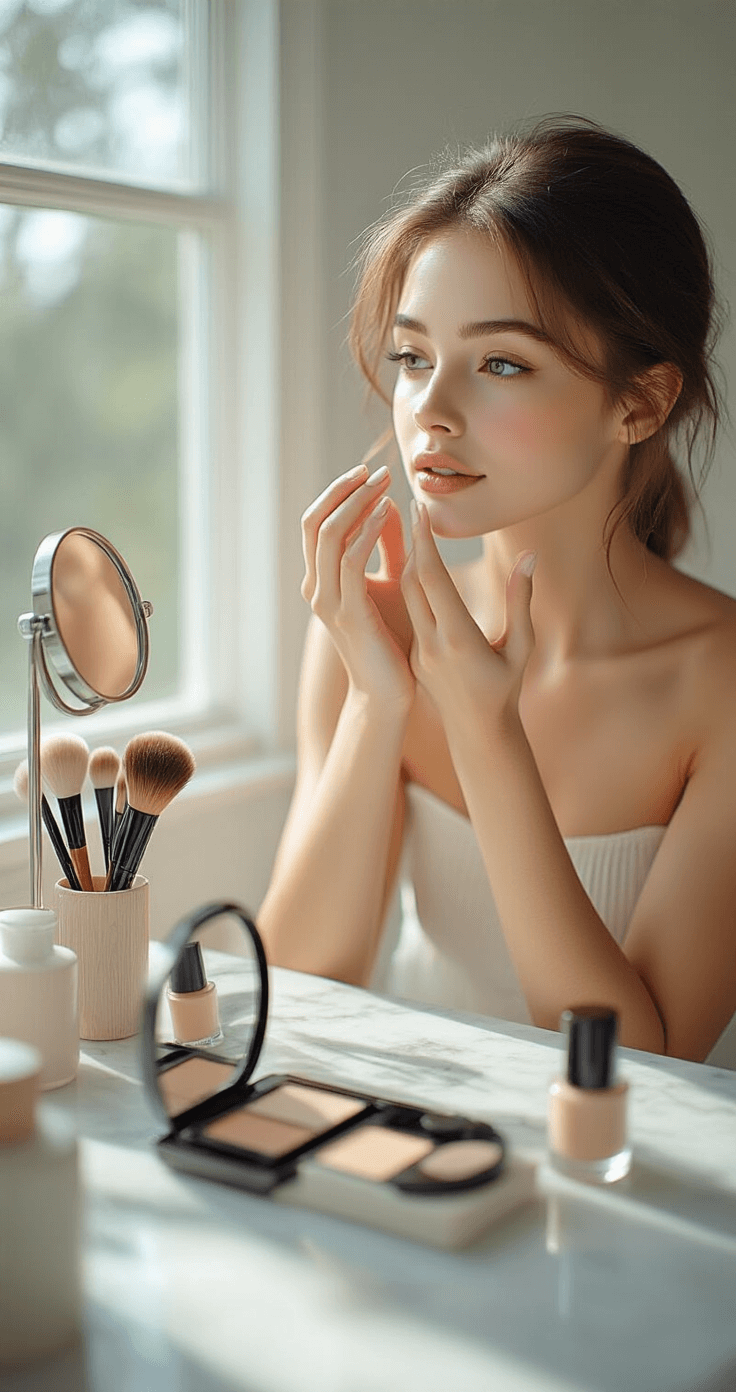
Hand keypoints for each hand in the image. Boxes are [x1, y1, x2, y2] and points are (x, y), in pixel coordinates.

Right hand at [301, 464, 415, 709]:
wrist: (389, 694)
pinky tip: (385, 513)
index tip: (371, 473)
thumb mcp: (391, 583)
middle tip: (377, 471)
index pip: (315, 522)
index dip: (339, 492)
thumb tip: (385, 505)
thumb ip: (383, 546)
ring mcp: (328, 602)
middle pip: (313, 522)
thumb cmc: (393, 642)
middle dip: (344, 490)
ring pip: (327, 536)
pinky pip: (349, 562)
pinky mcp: (349, 615)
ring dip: (356, 503)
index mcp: (321, 581)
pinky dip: (365, 532)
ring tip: (384, 484)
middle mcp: (316, 588)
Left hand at [400, 499, 536, 729]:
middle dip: (411, 542)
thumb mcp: (522, 646)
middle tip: (413, 506)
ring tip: (414, 528)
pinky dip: (411, 584)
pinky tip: (416, 563)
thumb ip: (521, 600)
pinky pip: (408, 611)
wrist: (478, 734)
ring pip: (405, 596)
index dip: (423, 542)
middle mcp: (432, 644)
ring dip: (409, 561)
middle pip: (411, 582)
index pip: (433, 580)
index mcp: (458, 640)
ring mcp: (418, 651)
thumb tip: (530, 556)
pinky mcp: (413, 655)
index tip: (419, 508)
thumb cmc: (508, 689)